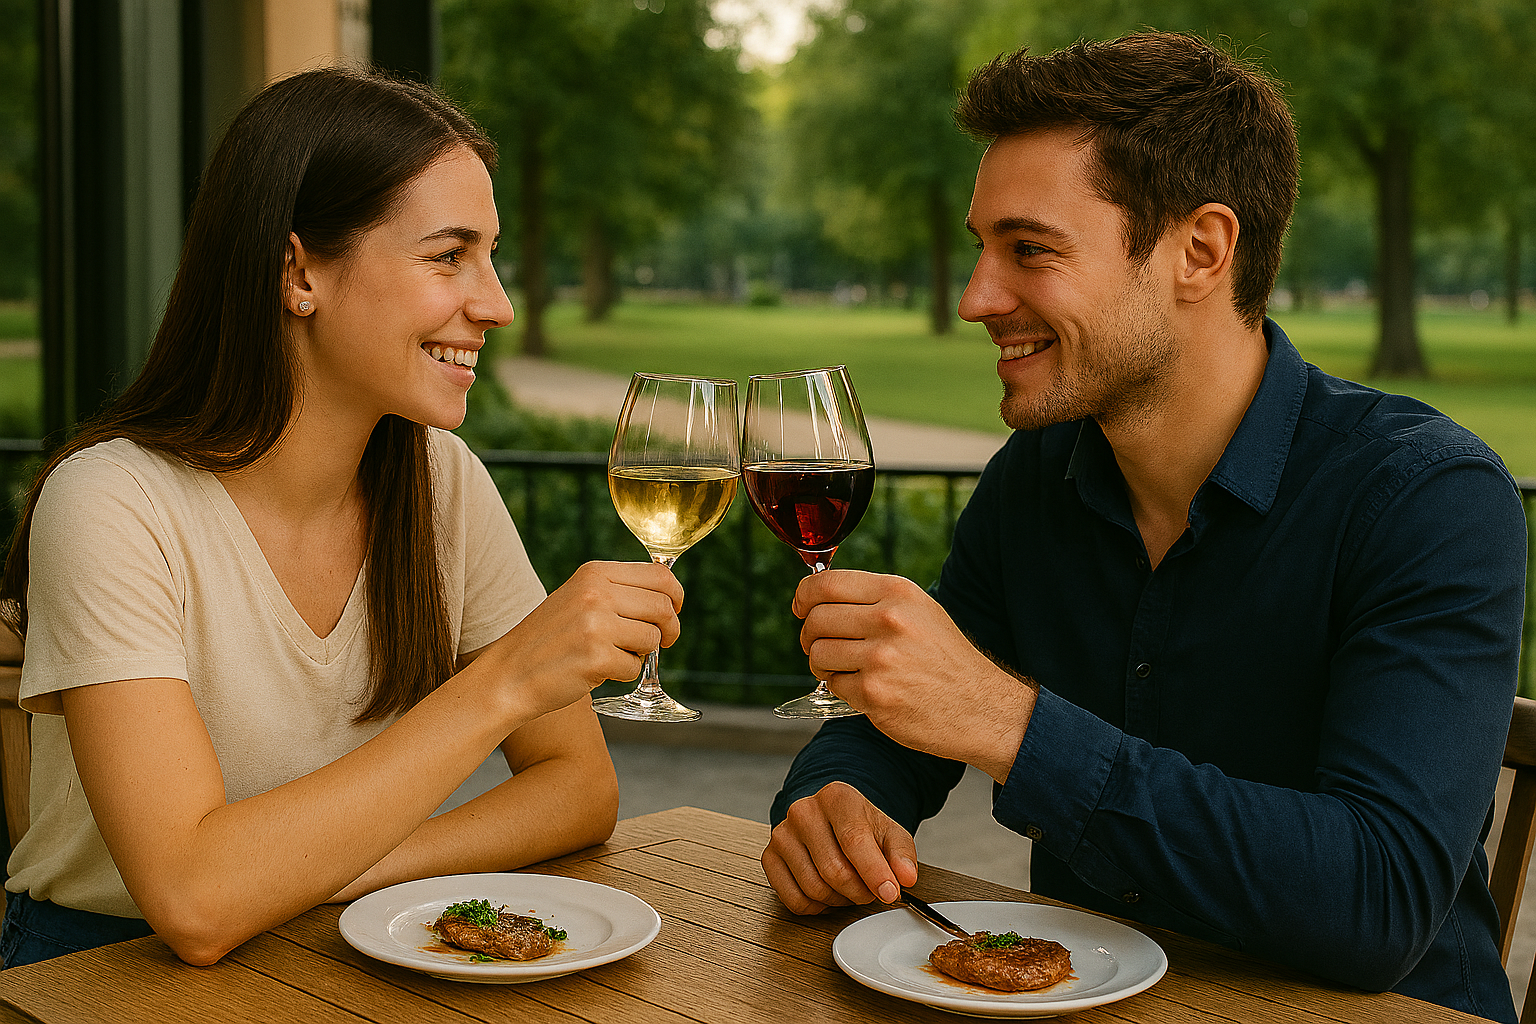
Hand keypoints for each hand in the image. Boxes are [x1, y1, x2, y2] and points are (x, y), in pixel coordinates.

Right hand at [480, 560, 682, 722]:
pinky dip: (622, 674)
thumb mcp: (578, 598)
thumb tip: (669, 594)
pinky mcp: (596, 658)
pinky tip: (597, 671)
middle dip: (669, 629)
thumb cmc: (549, 639)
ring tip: (613, 654)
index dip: (675, 597)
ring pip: (652, 639)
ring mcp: (596, 625)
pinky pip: (635, 668)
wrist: (508, 674)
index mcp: (594, 573)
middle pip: (663, 607)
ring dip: (641, 653)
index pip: (659, 576)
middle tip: (662, 642)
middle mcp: (596, 593)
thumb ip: (617, 591)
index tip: (673, 611)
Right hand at [762, 782, 917, 914]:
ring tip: (850, 888)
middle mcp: (804, 811)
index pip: (854, 841)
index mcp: (837, 797)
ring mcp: (783, 834)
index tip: (889, 893)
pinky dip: (816, 906)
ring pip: (814, 888)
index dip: (874, 873)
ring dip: (839, 899)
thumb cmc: (860, 826)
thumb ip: (902, 854)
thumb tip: (905, 877)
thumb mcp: (889, 833)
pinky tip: (828, 893)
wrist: (832, 818)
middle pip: (834, 870)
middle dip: (859, 891)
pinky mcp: (770, 857)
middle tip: (870, 890)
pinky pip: (794, 900)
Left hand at [794, 570, 1033, 781]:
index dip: (804, 595)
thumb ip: (874, 599)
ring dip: (821, 664)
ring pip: (818, 653)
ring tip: (841, 669)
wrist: (980, 706)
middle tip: (819, 645)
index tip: (800, 607)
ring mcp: (880, 658)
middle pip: (816, 619)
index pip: (827, 583)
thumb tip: (819, 597)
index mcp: (898, 593)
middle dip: (809, 635)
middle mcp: (888, 620)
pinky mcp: (874, 693)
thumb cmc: (945, 658)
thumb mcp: (919, 611)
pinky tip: (865, 689)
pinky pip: (834, 685)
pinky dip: (842, 688)